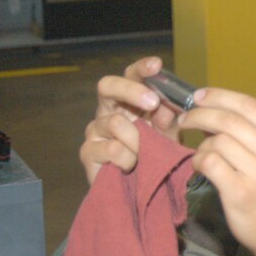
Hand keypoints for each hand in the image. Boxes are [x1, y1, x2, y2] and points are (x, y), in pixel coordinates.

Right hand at [78, 56, 180, 184]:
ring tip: (145, 153)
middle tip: (153, 103)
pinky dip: (129, 159)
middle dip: (132, 91)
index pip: (130, 76)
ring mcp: (95, 130)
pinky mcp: (87, 152)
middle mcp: (108, 110)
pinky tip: (132, 166)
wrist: (140, 190)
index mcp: (128, 101)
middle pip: (107, 85)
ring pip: (115, 122)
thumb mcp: (168, 135)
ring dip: (138, 139)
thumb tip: (166, 108)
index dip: (141, 68)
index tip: (156, 65)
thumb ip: (168, 120)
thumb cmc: (154, 155)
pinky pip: (112, 149)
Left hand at [178, 87, 255, 255]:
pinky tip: (200, 167)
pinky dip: (199, 160)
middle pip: (230, 120)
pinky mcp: (241, 193)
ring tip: (200, 153)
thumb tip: (220, 112)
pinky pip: (210, 163)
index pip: (250, 105)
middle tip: (185, 118)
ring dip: (200, 143)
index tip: (200, 96)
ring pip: (218, 141)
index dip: (220, 96)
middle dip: (200, 114)